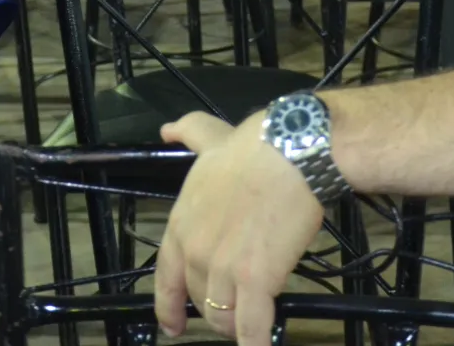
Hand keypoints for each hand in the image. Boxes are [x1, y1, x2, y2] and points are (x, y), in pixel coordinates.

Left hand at [152, 112, 322, 344]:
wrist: (287, 154)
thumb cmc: (252, 149)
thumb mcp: (210, 138)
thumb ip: (187, 134)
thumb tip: (168, 129)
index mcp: (180, 226)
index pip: (166, 279)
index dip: (168, 307)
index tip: (171, 326)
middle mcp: (195, 253)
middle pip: (199, 301)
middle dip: (215, 311)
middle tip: (234, 312)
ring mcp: (223, 270)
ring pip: (224, 318)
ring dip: (237, 326)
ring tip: (253, 323)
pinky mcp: (256, 282)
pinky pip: (253, 328)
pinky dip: (256, 343)